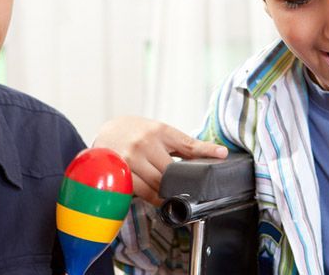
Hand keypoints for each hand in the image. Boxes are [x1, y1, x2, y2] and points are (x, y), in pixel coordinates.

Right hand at [92, 116, 227, 205]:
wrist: (107, 132)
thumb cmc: (137, 133)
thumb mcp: (160, 132)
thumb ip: (183, 144)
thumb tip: (214, 154)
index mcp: (159, 131)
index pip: (187, 144)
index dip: (206, 150)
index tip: (221, 154)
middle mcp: (144, 143)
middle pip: (171, 172)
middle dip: (181, 182)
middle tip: (188, 189)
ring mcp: (130, 158)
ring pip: (155, 185)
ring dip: (166, 193)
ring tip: (171, 195)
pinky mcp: (119, 172)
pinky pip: (140, 191)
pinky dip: (151, 197)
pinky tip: (156, 196)